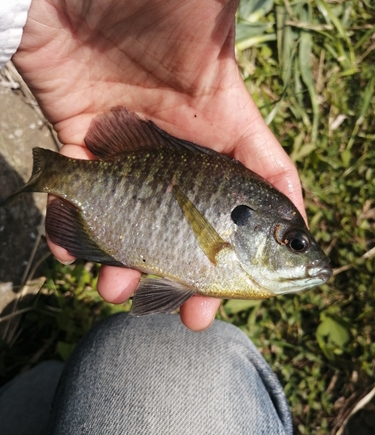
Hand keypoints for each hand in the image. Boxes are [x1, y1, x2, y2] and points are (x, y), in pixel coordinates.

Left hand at [13, 0, 304, 329]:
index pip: (250, 195)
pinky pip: (77, 202)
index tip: (258, 285)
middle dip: (193, 278)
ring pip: (132, 226)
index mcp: (217, 130)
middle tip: (193, 315)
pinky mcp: (79, 146)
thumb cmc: (149, 6)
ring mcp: (125, 153)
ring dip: (127, 268)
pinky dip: (72, 234)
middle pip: (191, 228)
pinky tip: (73, 255)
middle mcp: (175, 150)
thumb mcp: (214, 45)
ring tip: (117, 289)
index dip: (260, 244)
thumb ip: (249, 115)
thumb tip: (287, 185)